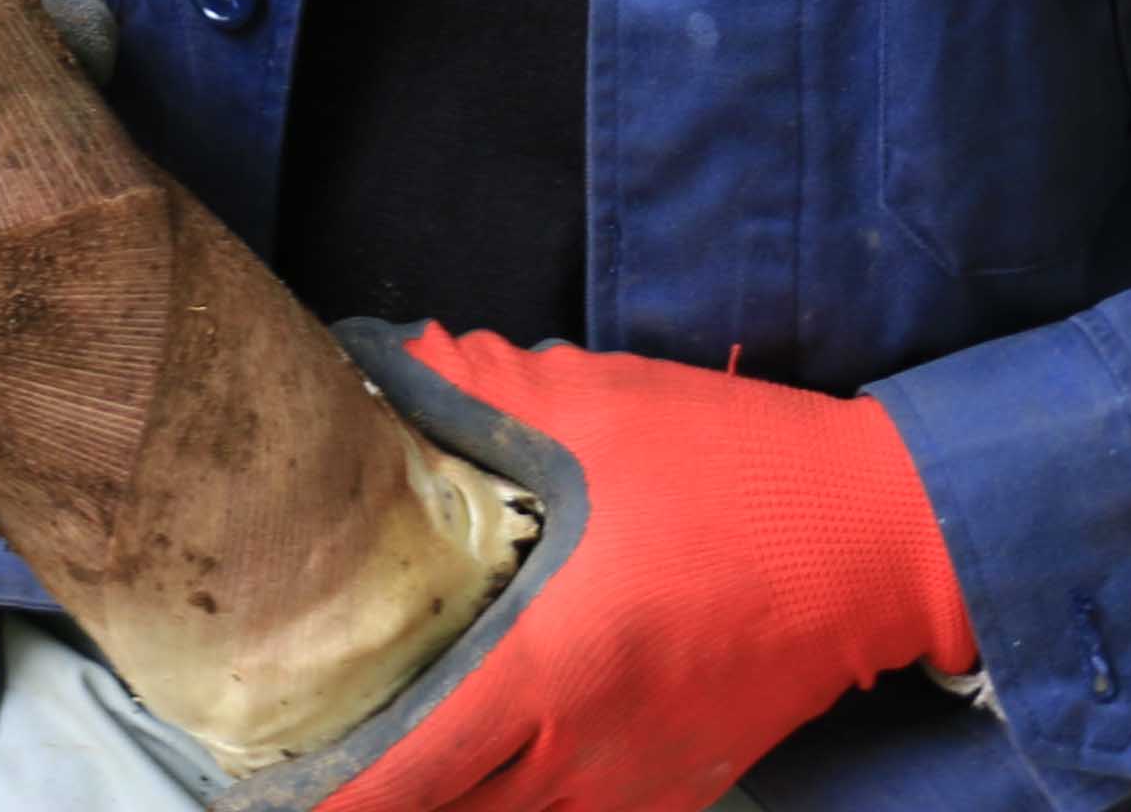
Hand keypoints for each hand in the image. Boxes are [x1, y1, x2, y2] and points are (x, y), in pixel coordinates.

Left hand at [253, 329, 971, 811]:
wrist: (879, 538)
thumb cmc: (732, 469)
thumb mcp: (592, 403)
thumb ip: (470, 388)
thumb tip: (372, 363)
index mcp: (543, 671)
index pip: (398, 780)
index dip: (316, 805)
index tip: (252, 798)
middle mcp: (578, 758)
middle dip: (367, 804)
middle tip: (300, 768)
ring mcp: (632, 788)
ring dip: (441, 805)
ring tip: (381, 767)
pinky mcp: (675, 791)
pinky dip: (514, 807)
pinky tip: (486, 769)